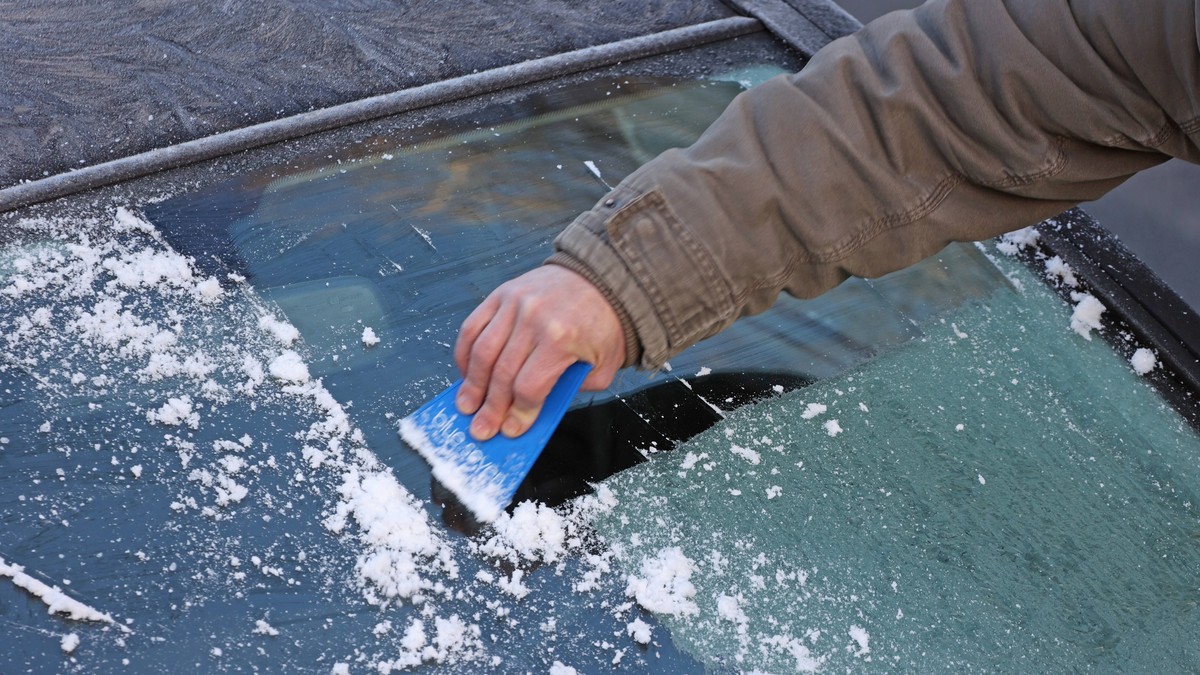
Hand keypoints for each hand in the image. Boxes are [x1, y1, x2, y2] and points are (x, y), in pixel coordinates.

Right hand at [454, 265, 626, 439]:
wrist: (602, 280)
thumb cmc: (603, 324)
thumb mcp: (602, 366)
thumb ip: (571, 390)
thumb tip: (533, 411)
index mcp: (561, 339)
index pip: (528, 386)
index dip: (518, 414)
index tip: (511, 430)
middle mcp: (534, 319)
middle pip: (501, 373)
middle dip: (490, 408)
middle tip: (481, 429)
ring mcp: (514, 304)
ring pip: (481, 352)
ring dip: (471, 384)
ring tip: (466, 405)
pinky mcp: (501, 294)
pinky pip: (472, 327)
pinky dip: (464, 353)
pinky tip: (466, 373)